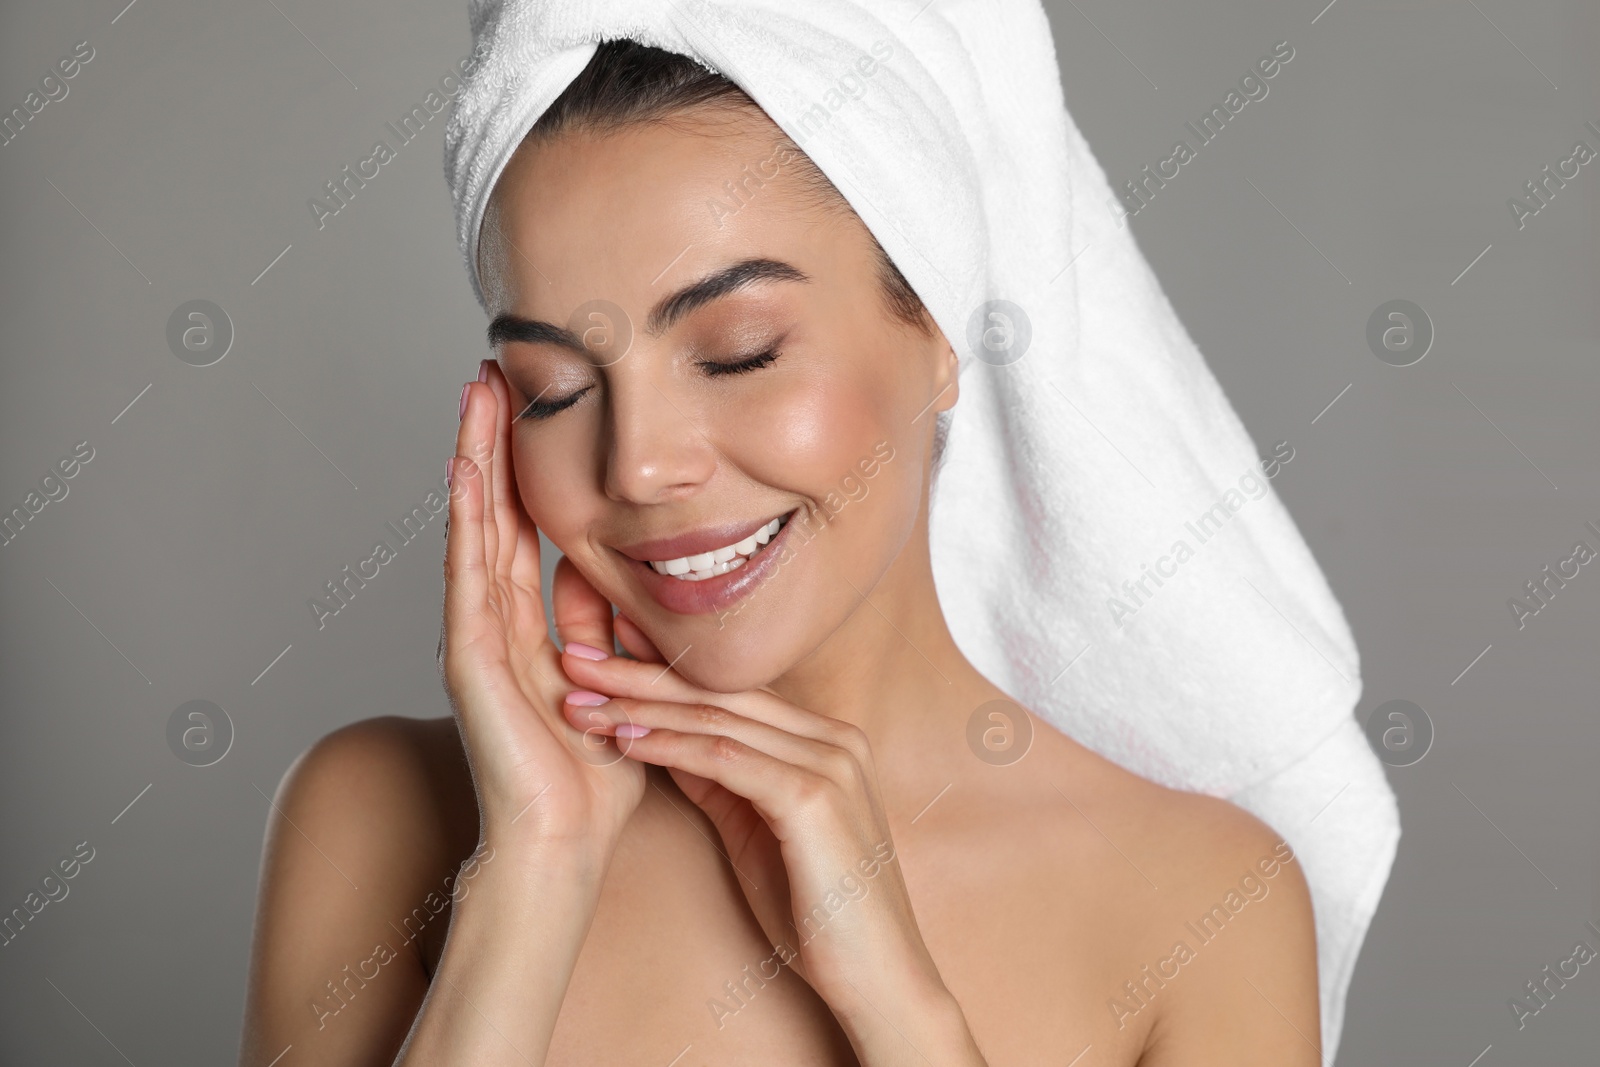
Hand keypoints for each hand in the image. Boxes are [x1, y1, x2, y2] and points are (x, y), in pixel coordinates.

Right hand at [440, 361, 644, 860]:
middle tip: (494, 369)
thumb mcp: (615, 679)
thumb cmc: (592, 777)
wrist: (565, 843)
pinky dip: (469, 519)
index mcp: (528, 627)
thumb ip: (606, 628)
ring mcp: (475, 636)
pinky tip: (468, 469)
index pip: (524, 528)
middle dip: (492, 441)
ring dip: (475, 458)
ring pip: (474, 527)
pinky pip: (469, 574)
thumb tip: (606, 573)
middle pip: (492, 512)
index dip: (526, 466)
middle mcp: (494, 623)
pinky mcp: (469, 657)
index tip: (532, 403)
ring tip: (476, 393)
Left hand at [556, 645, 982, 1061]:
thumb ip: (719, 780)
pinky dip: (669, 746)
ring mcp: (830, 763)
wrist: (878, 977)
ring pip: (718, 718)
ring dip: (641, 705)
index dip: (663, 670)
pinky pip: (726, 758)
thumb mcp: (755, 832)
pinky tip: (623, 739)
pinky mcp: (814, 797)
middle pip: (720, 692)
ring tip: (581, 698)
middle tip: (575, 656)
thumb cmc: (817, 914)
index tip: (605, 652)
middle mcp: (834, 738)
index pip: (732, 691)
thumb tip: (659, 737)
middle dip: (641, 673)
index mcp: (826, 740)